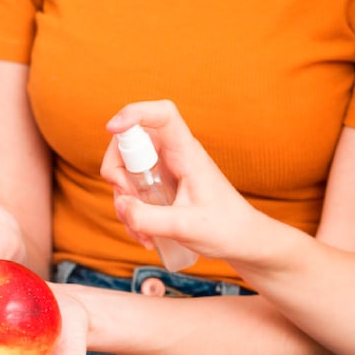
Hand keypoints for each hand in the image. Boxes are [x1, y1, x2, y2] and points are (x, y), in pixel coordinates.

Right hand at [101, 100, 259, 260]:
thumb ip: (149, 218)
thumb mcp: (185, 227)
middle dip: (118, 173)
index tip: (113, 128)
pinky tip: (145, 235)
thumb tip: (122, 206)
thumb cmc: (225, 228)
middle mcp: (174, 156)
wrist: (241, 242)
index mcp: (187, 153)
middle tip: (127, 202)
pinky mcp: (161, 188)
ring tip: (142, 231)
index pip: (162, 114)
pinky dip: (131, 213)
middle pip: (131, 142)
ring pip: (127, 171)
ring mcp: (165, 172)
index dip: (134, 113)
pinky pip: (133, 192)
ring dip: (125, 202)